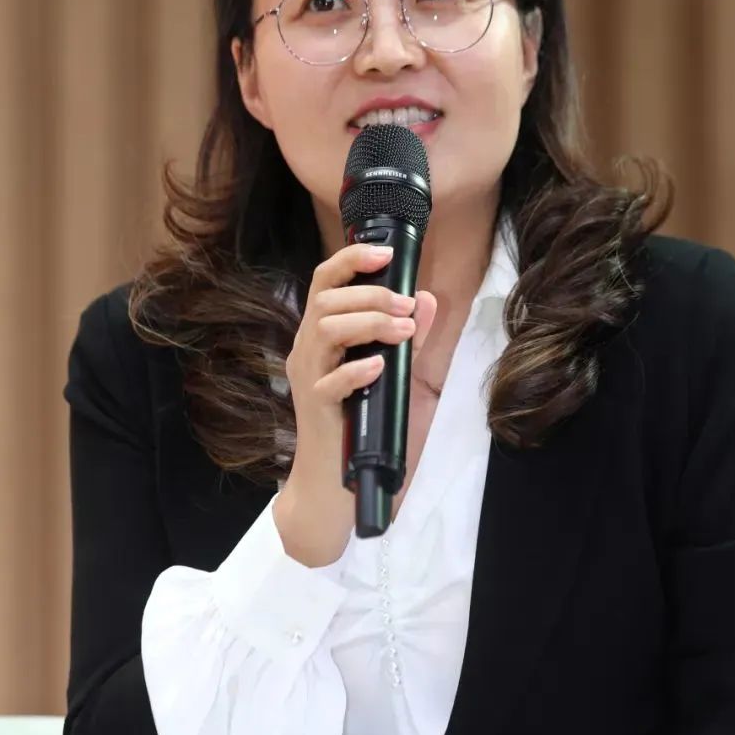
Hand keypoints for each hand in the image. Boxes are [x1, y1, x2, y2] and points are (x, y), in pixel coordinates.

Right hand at [273, 240, 436, 565]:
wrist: (334, 481)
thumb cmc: (361, 422)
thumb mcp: (392, 372)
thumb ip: (408, 337)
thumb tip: (428, 300)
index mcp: (320, 333)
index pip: (324, 281)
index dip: (351, 259)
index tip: (386, 254)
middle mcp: (307, 349)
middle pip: (327, 300)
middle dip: (372, 294)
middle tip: (407, 306)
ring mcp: (307, 377)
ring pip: (325, 329)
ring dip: (369, 321)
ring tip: (403, 330)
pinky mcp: (314, 407)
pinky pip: (330, 380)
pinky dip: (357, 368)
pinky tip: (380, 366)